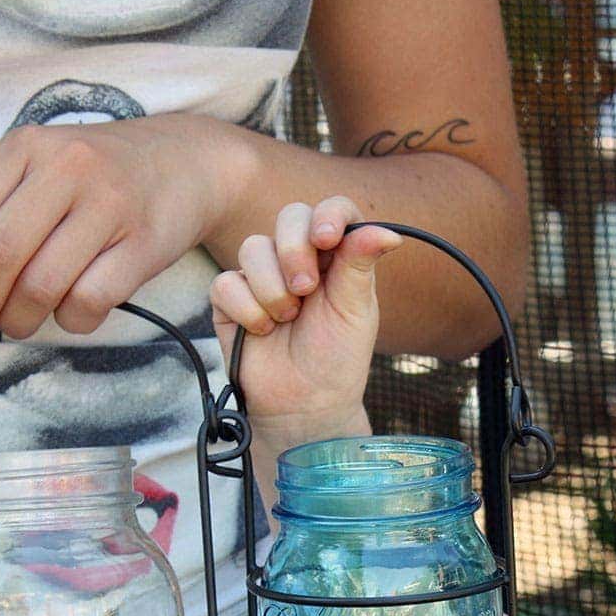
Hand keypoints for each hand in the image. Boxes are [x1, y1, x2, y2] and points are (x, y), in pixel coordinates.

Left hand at [0, 114, 222, 341]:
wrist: (187, 165)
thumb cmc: (96, 177)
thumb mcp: (25, 177)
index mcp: (24, 148)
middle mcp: (67, 169)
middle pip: (0, 254)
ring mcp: (110, 205)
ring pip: (44, 282)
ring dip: (21, 319)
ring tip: (17, 325)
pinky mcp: (146, 243)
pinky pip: (94, 298)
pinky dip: (72, 320)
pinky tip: (70, 313)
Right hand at [209, 197, 400, 444]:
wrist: (304, 406)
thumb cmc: (336, 359)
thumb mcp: (356, 313)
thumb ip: (361, 266)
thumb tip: (389, 232)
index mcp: (335, 256)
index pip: (332, 210)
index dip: (328, 214)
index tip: (327, 239)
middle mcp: (297, 258)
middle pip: (289, 216)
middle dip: (295, 250)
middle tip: (306, 290)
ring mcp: (261, 276)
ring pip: (252, 247)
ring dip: (272, 287)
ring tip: (287, 319)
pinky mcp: (230, 300)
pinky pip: (226, 283)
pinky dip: (247, 309)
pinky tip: (262, 330)